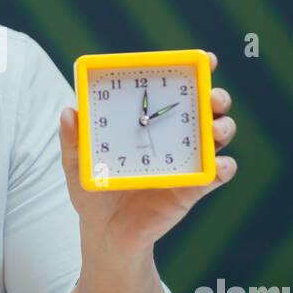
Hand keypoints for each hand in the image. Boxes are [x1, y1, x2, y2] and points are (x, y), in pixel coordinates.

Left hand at [58, 51, 237, 259]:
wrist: (105, 233)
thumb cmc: (95, 192)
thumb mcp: (78, 163)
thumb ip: (74, 140)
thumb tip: (69, 111)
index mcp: (150, 122)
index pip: (175, 90)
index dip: (195, 70)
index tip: (204, 58)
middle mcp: (175, 136)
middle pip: (207, 108)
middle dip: (216, 96)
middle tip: (211, 98)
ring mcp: (188, 161)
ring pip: (219, 135)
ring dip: (224, 127)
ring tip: (215, 129)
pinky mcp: (193, 188)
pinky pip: (217, 174)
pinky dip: (223, 167)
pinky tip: (218, 165)